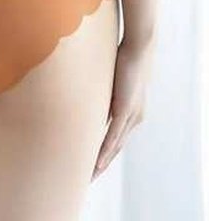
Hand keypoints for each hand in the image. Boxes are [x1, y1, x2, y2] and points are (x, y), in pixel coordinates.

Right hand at [92, 36, 154, 180]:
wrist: (138, 47)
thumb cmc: (123, 57)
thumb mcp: (110, 78)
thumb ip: (101, 90)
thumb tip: (84, 92)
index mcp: (132, 111)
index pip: (116, 137)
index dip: (105, 152)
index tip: (92, 164)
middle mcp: (134, 117)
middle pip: (116, 147)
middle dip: (102, 163)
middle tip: (88, 177)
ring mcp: (132, 114)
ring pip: (115, 145)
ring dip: (102, 162)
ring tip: (89, 175)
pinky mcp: (126, 109)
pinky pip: (113, 135)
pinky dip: (105, 150)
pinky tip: (97, 162)